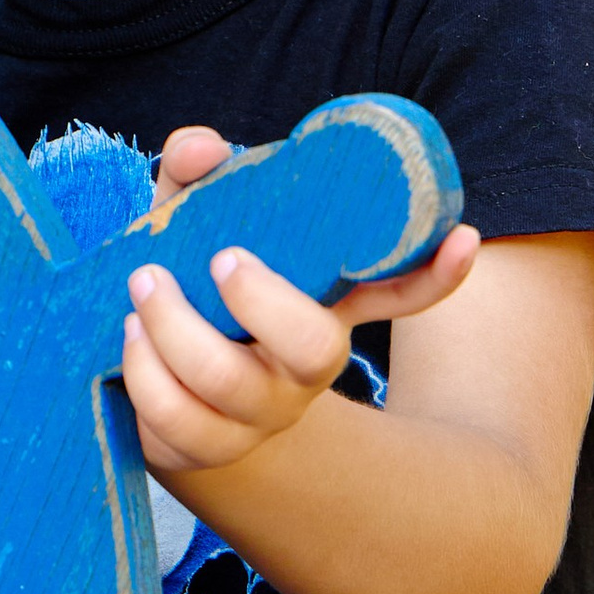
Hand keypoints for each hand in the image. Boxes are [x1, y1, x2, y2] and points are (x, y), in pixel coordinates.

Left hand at [124, 126, 480, 479]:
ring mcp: (260, 411)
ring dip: (175, 328)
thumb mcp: (193, 224)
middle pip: (317, 349)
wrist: (149, 378)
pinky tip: (131, 336)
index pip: (399, 292)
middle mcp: (304, 363)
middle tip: (222, 259)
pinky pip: (177, 417)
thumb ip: (198, 179)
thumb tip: (199, 149)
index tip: (463, 235)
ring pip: (229, 383)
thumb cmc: (189, 288)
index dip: (437, 272)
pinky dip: (144, 370)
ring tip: (144, 285)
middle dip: (266, 302)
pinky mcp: (209, 445)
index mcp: (321, 303)